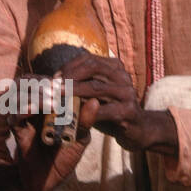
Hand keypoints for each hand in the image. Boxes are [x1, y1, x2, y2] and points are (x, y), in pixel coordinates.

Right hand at [9, 91, 86, 190]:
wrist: (48, 181)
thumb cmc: (65, 156)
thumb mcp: (80, 138)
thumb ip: (86, 121)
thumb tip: (95, 101)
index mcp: (48, 104)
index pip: (46, 81)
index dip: (55, 79)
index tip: (70, 83)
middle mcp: (33, 108)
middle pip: (27, 82)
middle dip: (41, 83)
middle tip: (57, 89)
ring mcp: (23, 118)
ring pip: (19, 94)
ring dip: (35, 95)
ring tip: (52, 103)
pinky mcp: (16, 131)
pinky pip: (14, 116)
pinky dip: (23, 110)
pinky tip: (34, 110)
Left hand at [58, 53, 178, 154]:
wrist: (137, 131)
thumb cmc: (110, 111)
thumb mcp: (95, 95)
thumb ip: (80, 85)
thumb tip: (53, 81)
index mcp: (115, 67)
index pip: (88, 59)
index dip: (68, 66)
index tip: (53, 77)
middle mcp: (123, 76)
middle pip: (93, 68)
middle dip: (69, 76)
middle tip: (52, 86)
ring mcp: (128, 93)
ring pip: (96, 87)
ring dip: (73, 92)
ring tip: (57, 98)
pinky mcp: (128, 111)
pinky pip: (102, 110)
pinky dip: (84, 113)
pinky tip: (71, 116)